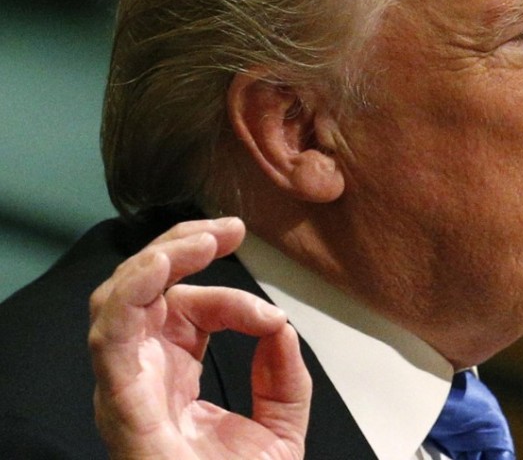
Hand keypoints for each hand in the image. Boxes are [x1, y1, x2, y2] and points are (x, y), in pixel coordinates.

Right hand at [88, 218, 310, 458]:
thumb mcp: (279, 424)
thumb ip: (282, 372)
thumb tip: (279, 326)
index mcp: (173, 376)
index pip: (188, 311)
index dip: (227, 297)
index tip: (269, 318)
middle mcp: (143, 376)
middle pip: (143, 291)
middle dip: (180, 246)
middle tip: (227, 229)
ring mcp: (128, 388)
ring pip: (118, 300)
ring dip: (158, 258)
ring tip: (204, 238)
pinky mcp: (122, 403)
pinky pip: (110, 335)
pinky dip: (134, 291)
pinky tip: (169, 265)